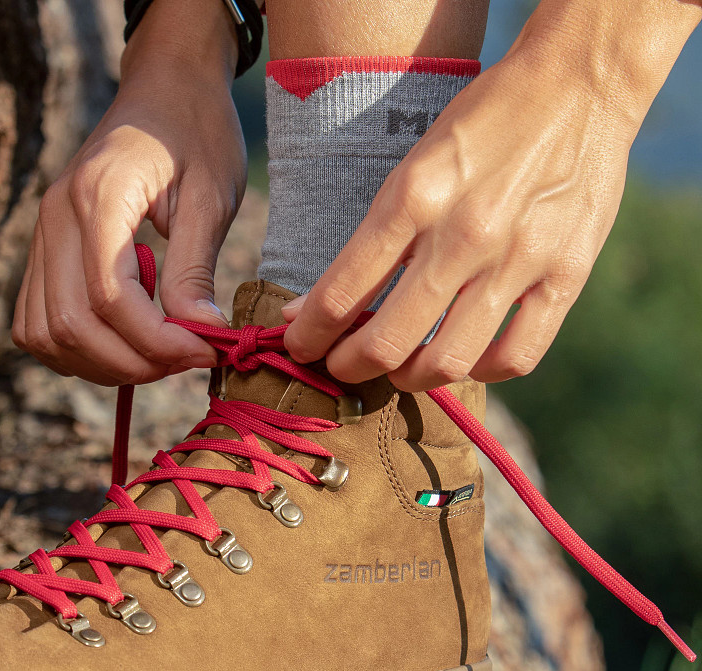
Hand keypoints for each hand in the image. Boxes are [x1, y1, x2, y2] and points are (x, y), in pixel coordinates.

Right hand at [12, 1, 244, 385]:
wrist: (164, 87)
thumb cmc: (196, 131)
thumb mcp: (211, 195)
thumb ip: (195, 269)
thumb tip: (201, 335)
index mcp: (98, 196)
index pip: (110, 298)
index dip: (158, 341)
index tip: (206, 351)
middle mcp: (55, 218)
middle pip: (70, 325)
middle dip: (132, 362)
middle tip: (186, 361)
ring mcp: (41, 235)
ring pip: (45, 334)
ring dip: (101, 364)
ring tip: (156, 356)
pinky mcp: (42, 250)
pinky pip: (35, 323)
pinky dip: (74, 350)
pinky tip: (122, 344)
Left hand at [281, 0, 697, 388]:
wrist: (580, 82)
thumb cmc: (481, 126)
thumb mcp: (411, 167)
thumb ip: (369, 242)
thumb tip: (309, 309)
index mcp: (415, 197)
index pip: (340, 294)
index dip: (308, 336)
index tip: (299, 346)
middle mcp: (464, 234)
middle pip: (387, 342)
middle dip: (348, 366)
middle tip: (341, 366)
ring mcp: (519, 259)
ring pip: (447, 362)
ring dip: (408, 379)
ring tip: (399, 368)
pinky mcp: (567, 276)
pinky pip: (516, 358)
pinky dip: (481, 372)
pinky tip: (466, 359)